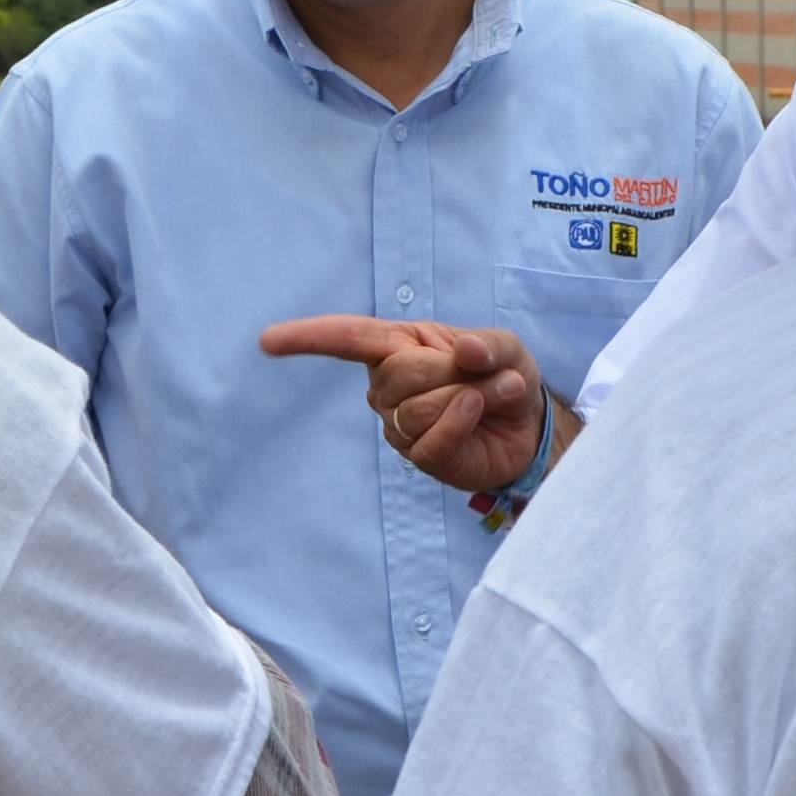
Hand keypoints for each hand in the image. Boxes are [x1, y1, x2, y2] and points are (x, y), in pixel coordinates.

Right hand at [259, 315, 546, 494]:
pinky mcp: (419, 457)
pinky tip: (479, 414)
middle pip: (399, 373)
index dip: (308, 338)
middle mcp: (388, 385)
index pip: (347, 338)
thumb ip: (487, 345)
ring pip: (417, 409)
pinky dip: (462, 423)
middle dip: (452, 370)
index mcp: (398, 345)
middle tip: (488, 373)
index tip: (267, 341)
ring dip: (470, 397)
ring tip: (495, 394)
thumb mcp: (504, 348)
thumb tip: (465, 351)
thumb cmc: (502, 376)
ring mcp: (399, 425)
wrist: (527, 427)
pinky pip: (431, 441)